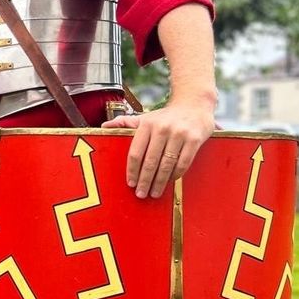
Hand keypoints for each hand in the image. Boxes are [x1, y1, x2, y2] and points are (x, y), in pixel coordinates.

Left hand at [101, 100, 215, 198]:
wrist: (194, 105)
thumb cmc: (166, 116)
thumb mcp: (145, 117)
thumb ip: (125, 123)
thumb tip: (104, 126)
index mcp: (147, 124)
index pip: (136, 152)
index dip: (132, 170)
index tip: (131, 183)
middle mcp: (162, 128)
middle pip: (150, 161)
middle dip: (145, 181)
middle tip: (141, 194)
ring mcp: (179, 134)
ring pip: (166, 164)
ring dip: (160, 182)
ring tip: (155, 192)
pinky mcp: (194, 140)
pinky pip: (183, 163)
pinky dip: (175, 174)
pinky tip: (170, 181)